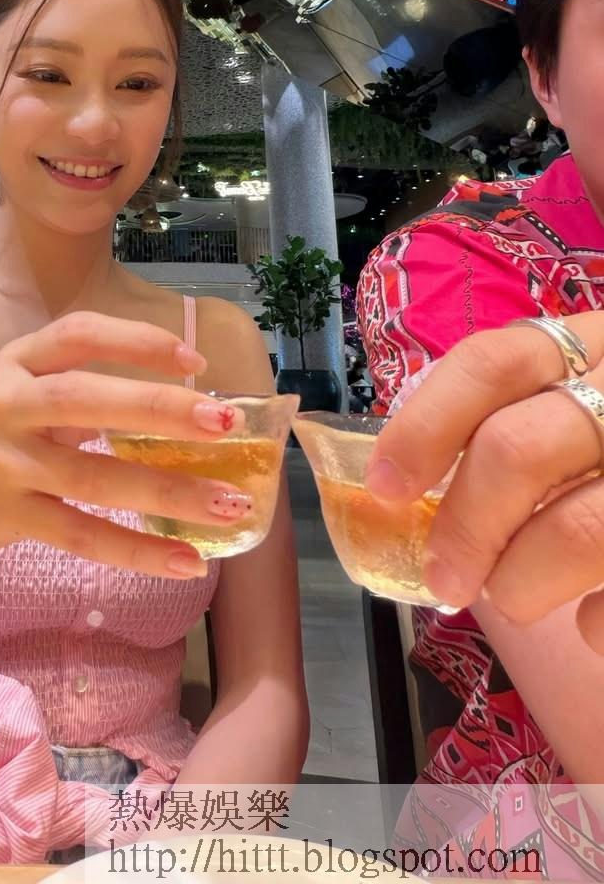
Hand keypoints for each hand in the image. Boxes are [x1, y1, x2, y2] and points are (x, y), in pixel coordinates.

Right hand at [0, 311, 251, 579]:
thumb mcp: (22, 391)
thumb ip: (85, 387)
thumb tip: (186, 402)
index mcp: (16, 361)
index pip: (78, 333)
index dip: (136, 340)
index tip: (194, 359)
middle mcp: (5, 405)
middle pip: (86, 399)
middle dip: (160, 408)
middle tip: (224, 421)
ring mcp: (5, 464)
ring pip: (95, 478)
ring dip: (169, 492)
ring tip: (230, 504)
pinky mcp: (10, 517)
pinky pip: (84, 536)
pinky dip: (140, 551)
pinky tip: (188, 559)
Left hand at [366, 315, 603, 651]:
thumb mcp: (580, 401)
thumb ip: (515, 422)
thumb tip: (407, 491)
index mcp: (595, 342)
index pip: (493, 363)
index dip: (425, 425)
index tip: (384, 486)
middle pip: (519, 449)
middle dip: (466, 525)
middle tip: (443, 579)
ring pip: (579, 529)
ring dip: (522, 580)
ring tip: (513, 597)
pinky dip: (596, 624)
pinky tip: (591, 625)